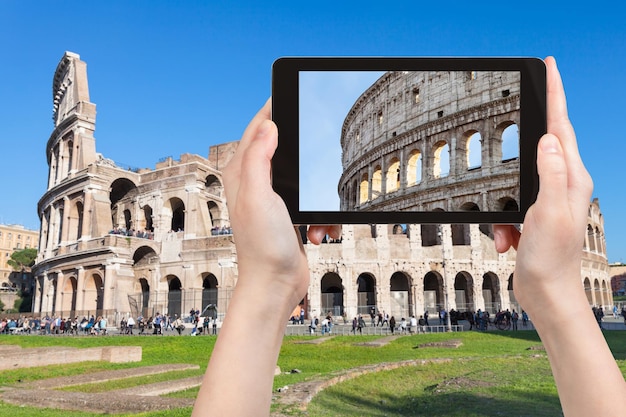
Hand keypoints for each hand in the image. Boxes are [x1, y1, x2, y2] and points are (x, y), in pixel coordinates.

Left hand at [222, 98, 340, 308]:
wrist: (276, 285)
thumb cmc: (263, 246)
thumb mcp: (259, 197)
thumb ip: (259, 160)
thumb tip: (269, 126)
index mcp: (242, 174)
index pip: (258, 128)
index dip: (274, 107)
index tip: (292, 92)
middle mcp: (255, 183)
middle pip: (284, 149)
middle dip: (306, 156)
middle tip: (319, 156)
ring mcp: (273, 199)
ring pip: (305, 177)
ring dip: (318, 194)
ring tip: (315, 218)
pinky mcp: (290, 214)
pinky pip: (313, 201)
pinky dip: (321, 215)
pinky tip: (318, 231)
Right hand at [493, 57, 592, 310]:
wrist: (547, 295)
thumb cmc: (553, 260)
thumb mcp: (548, 214)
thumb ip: (550, 175)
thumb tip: (547, 139)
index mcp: (572, 179)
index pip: (561, 127)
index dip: (555, 94)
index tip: (549, 67)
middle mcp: (563, 185)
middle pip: (541, 146)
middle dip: (525, 140)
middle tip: (515, 114)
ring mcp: (547, 200)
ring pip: (515, 180)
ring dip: (504, 205)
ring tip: (509, 233)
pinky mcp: (532, 215)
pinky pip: (507, 206)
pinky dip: (501, 222)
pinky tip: (507, 241)